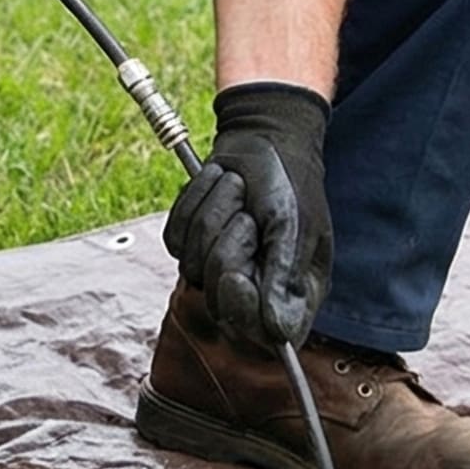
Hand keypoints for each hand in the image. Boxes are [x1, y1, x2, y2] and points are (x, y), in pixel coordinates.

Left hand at [165, 82, 332, 346]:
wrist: (263, 135)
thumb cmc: (289, 179)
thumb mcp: (294, 225)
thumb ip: (284, 276)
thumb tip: (277, 333)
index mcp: (291, 290)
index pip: (264, 333)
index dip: (243, 310)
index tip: (236, 276)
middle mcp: (255, 285)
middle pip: (218, 300)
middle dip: (228, 248)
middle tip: (249, 216)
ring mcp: (219, 264)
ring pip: (192, 265)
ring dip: (214, 216)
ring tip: (239, 192)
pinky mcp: (191, 241)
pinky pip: (175, 237)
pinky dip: (194, 203)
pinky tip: (218, 186)